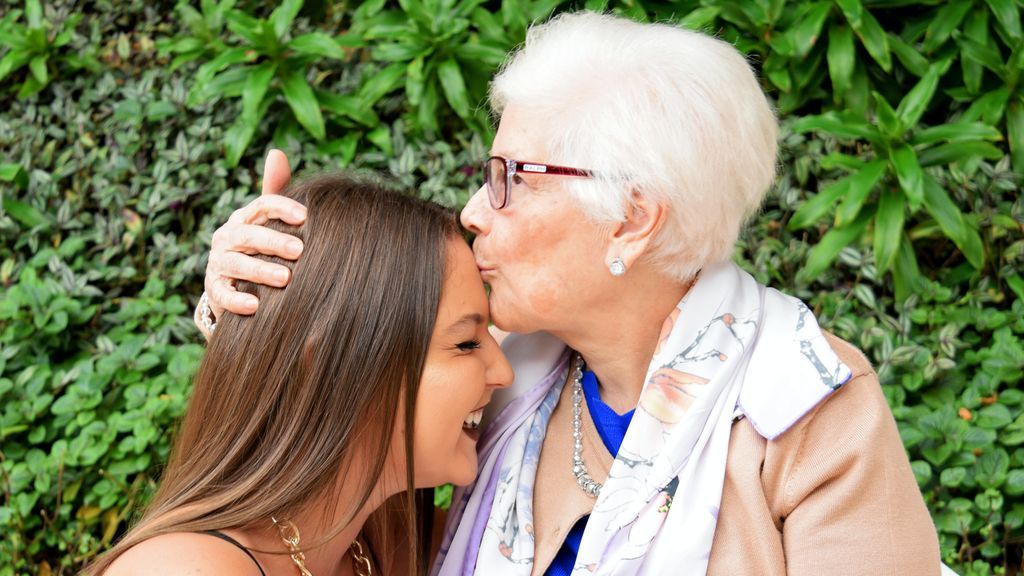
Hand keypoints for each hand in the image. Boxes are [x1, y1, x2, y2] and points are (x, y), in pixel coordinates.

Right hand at [196, 150, 304, 336]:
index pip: (261, 205)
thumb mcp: (269, 222)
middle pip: (248, 235)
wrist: (234, 285)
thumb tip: (276, 152)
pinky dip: (237, 300)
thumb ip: (276, 190)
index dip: (282, 208)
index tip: (306, 216)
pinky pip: (222, 294)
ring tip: (284, 279)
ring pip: (237, 263)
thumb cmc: (260, 248)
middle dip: (274, 242)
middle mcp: (228, 237)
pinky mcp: (214, 290)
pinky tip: (255, 306)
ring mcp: (218, 263)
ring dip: (260, 270)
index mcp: (244, 218)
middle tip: (300, 251)